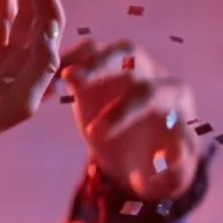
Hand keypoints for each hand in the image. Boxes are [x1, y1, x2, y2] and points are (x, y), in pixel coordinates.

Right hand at [61, 38, 200, 201]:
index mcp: (175, 97)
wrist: (138, 157)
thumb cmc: (158, 164)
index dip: (129, 108)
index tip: (99, 133)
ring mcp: (129, 67)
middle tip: (83, 107)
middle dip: (104, 75)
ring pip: (113, 49)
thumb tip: (173, 155)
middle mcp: (154, 75)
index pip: (158, 91)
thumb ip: (176, 164)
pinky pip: (86, 53)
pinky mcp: (101, 68)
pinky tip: (46, 85)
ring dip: (88, 60)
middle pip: (134, 58)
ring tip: (64, 78)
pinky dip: (66, 63)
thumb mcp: (170, 172)